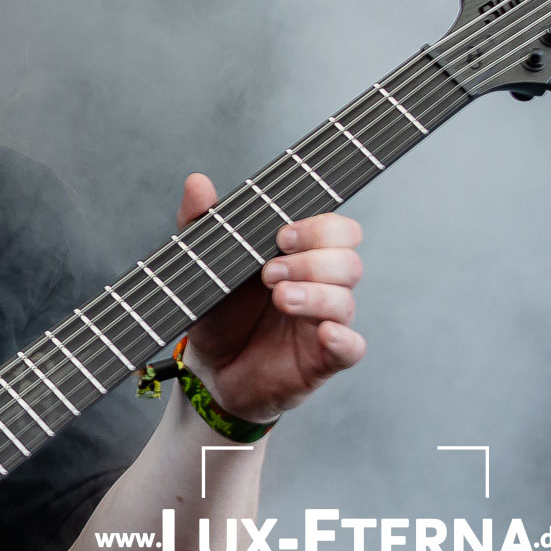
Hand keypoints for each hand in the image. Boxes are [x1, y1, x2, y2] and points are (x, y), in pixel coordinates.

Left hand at [174, 173, 364, 422]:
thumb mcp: (203, 265)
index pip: (338, 229)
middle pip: (348, 261)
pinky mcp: (324, 359)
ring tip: (279, 297)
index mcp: (299, 256)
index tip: (280, 236)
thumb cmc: (217, 310)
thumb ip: (201, 222)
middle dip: (311, 261)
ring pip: (346, 299)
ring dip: (314, 294)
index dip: (318, 228)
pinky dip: (343, 338)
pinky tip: (323, 333)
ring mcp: (324, 321)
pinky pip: (353, 347)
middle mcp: (320, 285)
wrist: (208, 367)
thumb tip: (197, 182)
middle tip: (268, 272)